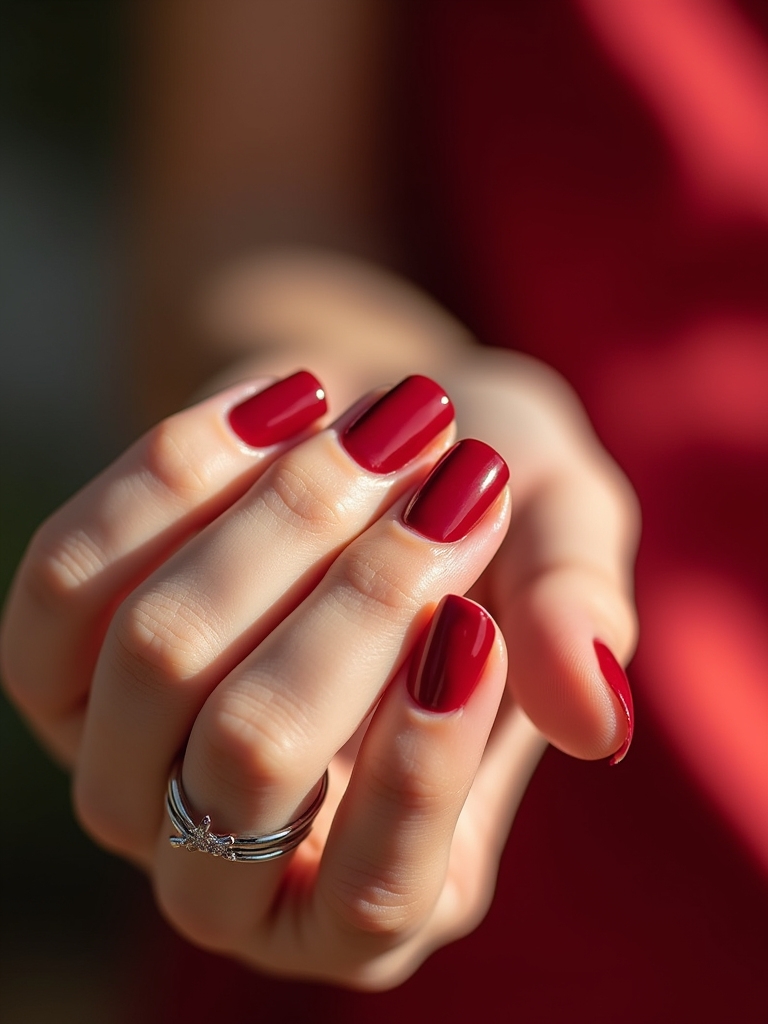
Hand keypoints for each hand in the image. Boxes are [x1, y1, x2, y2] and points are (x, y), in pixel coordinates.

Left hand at [2, 372, 529, 988]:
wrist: (376, 437)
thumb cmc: (489, 509)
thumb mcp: (564, 536)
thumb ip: (580, 617)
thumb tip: (597, 711)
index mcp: (376, 893)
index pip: (375, 897)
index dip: (420, 762)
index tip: (473, 619)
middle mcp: (236, 862)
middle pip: (251, 759)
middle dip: (360, 597)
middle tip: (454, 478)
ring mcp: (132, 771)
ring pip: (156, 659)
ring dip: (281, 519)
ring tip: (371, 432)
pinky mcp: (58, 671)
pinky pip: (68, 581)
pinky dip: (176, 478)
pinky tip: (274, 410)